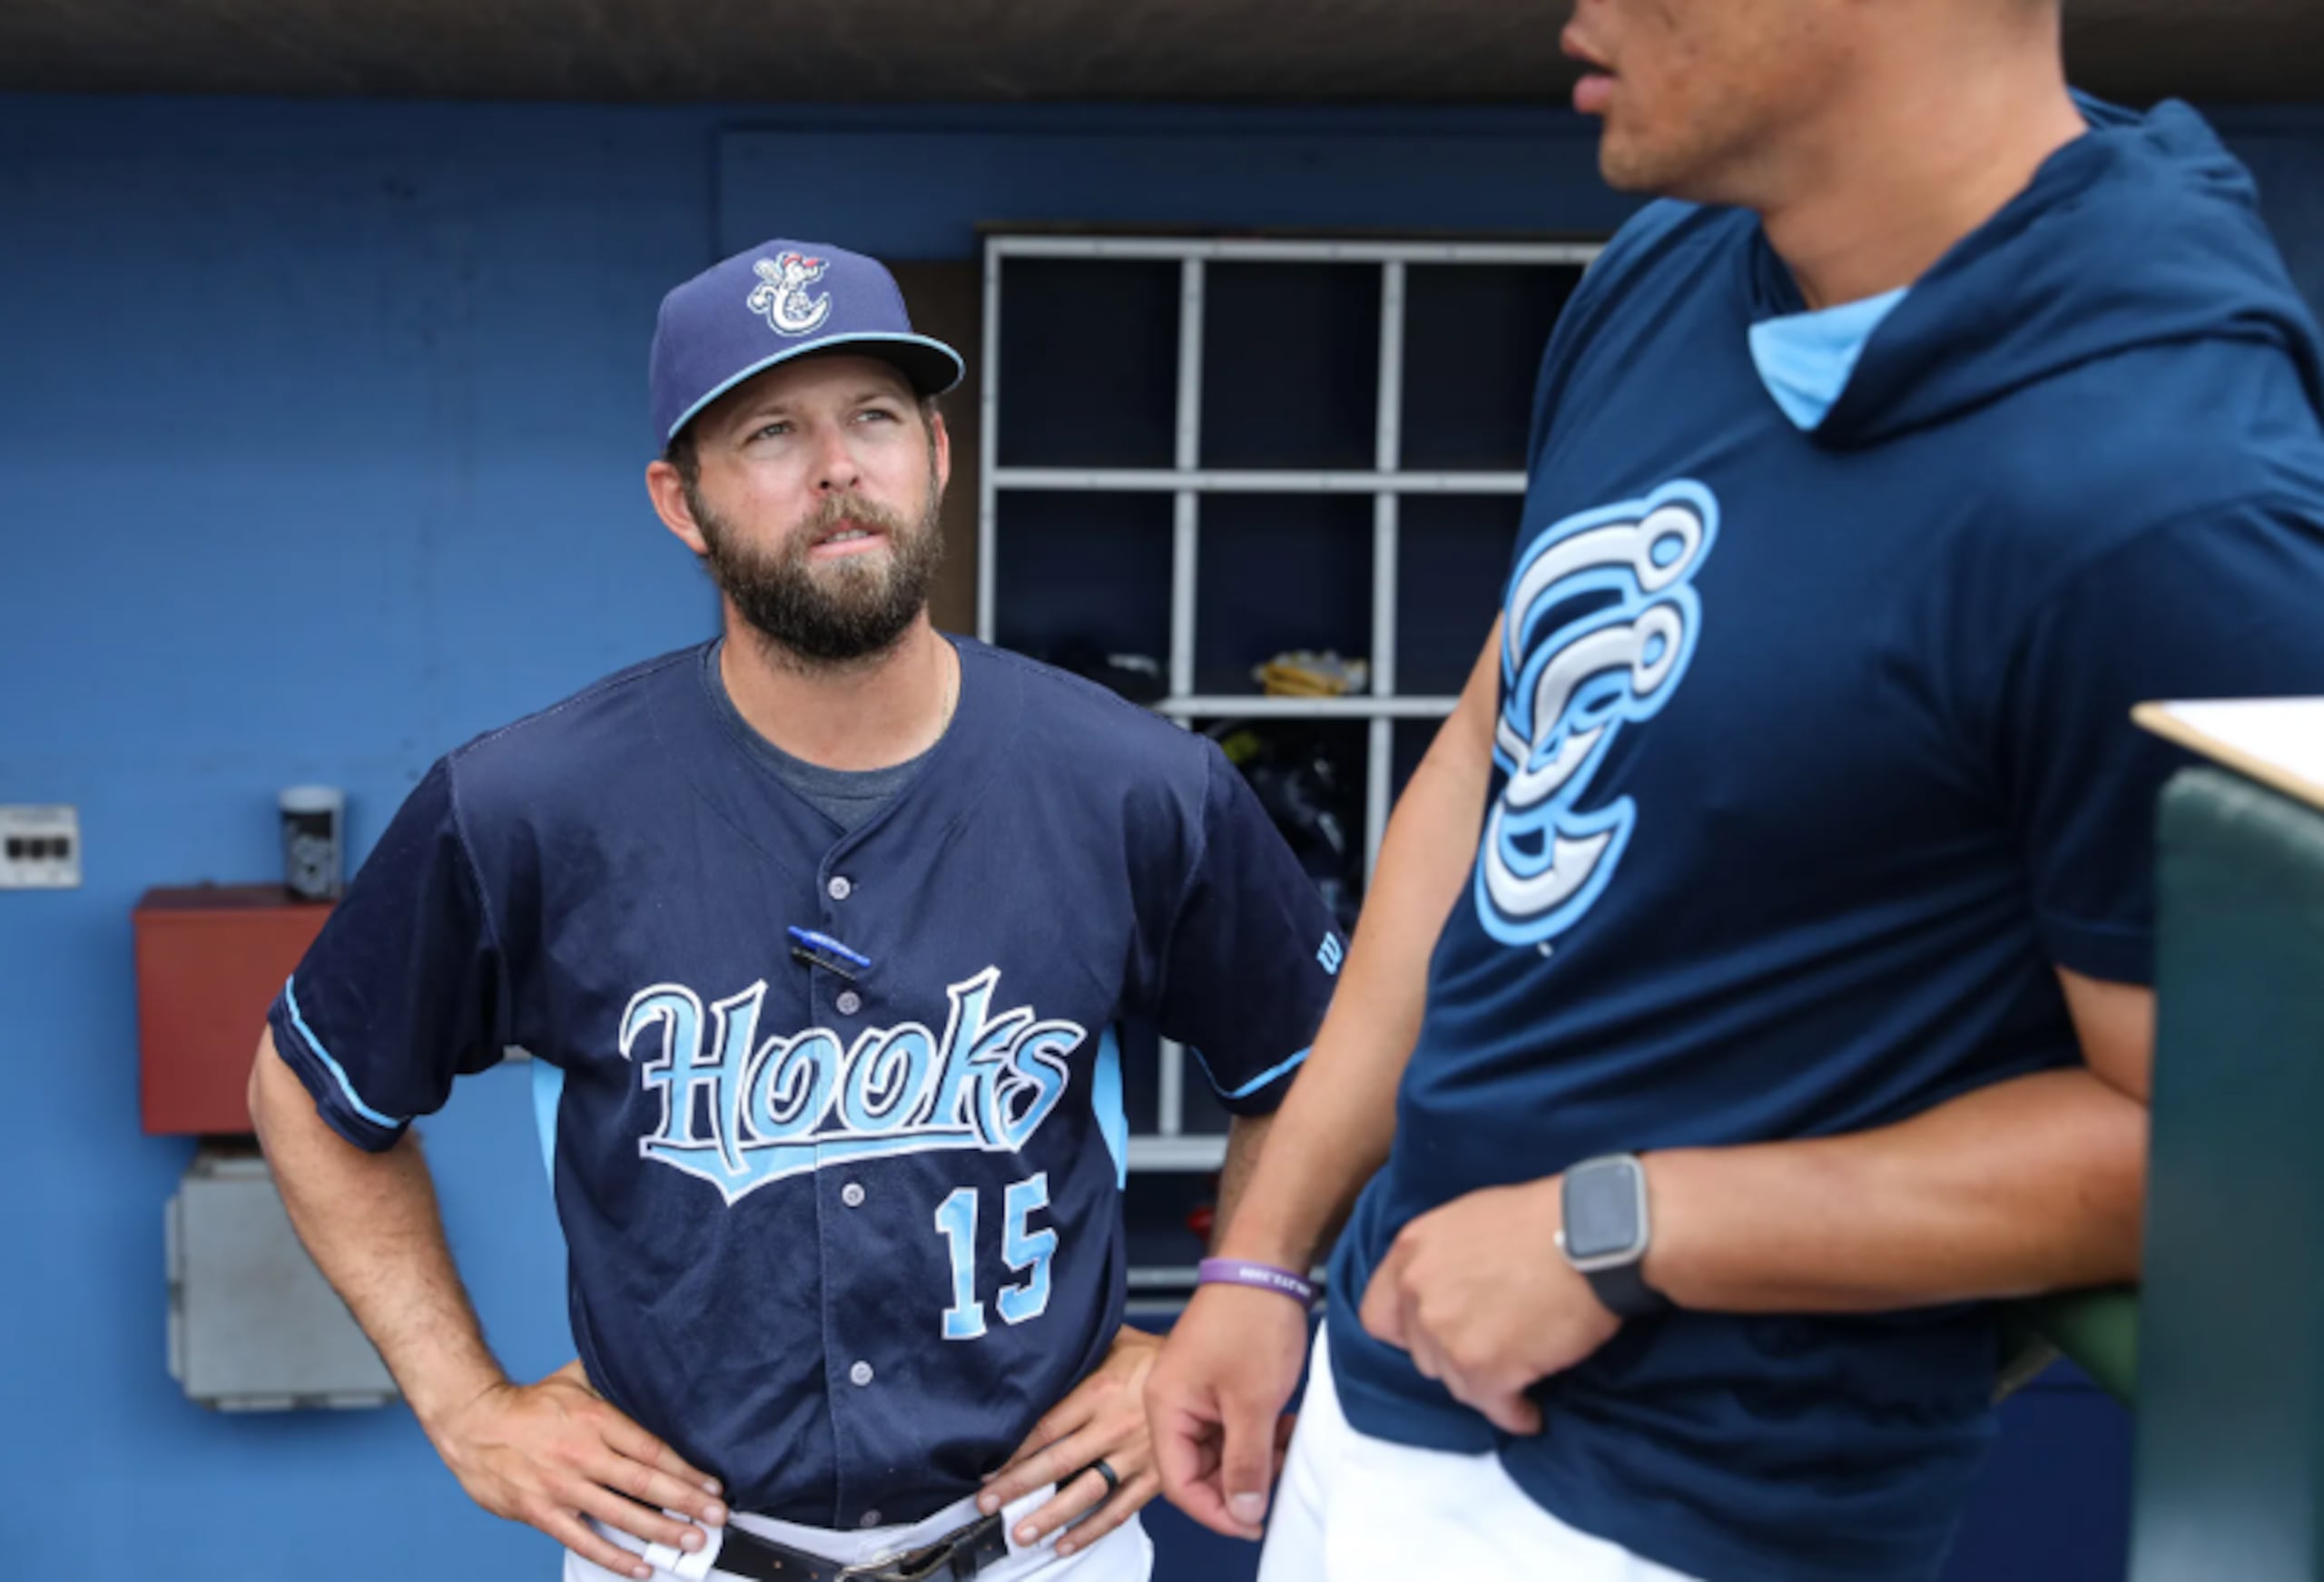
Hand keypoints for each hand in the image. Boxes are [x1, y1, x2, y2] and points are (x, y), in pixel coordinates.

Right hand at [430, 1360, 726, 1579]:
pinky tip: (641, 1567)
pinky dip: (615, 1557)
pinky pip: (584, 1540)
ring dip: (660, 1532)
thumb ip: (615, 1382)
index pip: (652, 1450)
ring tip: (692, 1541)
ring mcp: (562, 1487)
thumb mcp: (576, 1379)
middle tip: (716, 1518)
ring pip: (621, 1515)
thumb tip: (653, 1375)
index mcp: (596, 1420)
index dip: (686, 1471)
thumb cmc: (529, 1404)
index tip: (711, 1486)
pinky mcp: (541, 1512)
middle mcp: (582, 1455)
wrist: (473, 1424)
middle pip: (645, 1484)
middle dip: (686, 1503)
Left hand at [976, 1325, 1163, 1557]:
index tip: (988, 1467)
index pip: (1046, 1428)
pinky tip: (1066, 1543)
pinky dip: (1091, 1530)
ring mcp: (1135, 1456)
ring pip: (1085, 1493)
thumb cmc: (1157, 1355)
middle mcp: (1114, 1427)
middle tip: (987, 1504)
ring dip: (1050, 1516)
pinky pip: (1119, 1510)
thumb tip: (1038, 1350)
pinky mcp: (1155, 1477)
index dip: (1014, 1451)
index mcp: (1100, 1391)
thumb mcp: (1114, 1340)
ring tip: (1021, 1533)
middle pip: (1057, 1463)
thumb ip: (1077, 1352)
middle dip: (1018, 1487)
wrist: (1207, 1374)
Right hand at [1145, 1284, 1306, 1540]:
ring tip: (1288, 1449)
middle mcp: (1174, 1404)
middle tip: (1280, 1480)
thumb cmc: (1251, 1320)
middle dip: (1242, 1482)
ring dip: (1255, 1459)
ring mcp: (1196, 1393)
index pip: (1181, 1484)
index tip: (1255, 1522)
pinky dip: (1258, 1437)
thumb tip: (1242, 1512)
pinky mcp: (1217, 1384)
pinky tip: (1285, 1429)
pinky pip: (1232, 1428)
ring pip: (1221, 1451)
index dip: (1218, 1511)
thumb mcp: (1254, 1403)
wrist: (1265, 1265)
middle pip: (1200, 1470)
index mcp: (1166, 1408)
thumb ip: (1247, 1463)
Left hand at [1357, 1178, 1620, 1434]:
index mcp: (1412, 1250)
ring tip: (1520, 1375)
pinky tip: (1530, 1409)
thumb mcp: (1472, 1221)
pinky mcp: (1482, 1366)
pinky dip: (1513, 1412)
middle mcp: (1418, 1290)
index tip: (1439, 1339)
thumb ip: (1443, 1259)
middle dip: (1456, 1357)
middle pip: (1423, 1354)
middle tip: (1495, 1352)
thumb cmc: (1548, 1220)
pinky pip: (1492, 1406)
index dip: (1410, 1333)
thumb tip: (1447, 1292)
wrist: (1596, 1235)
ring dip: (1486, 1384)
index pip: (1380, 1315)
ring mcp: (1445, 1331)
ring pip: (1456, 1382)